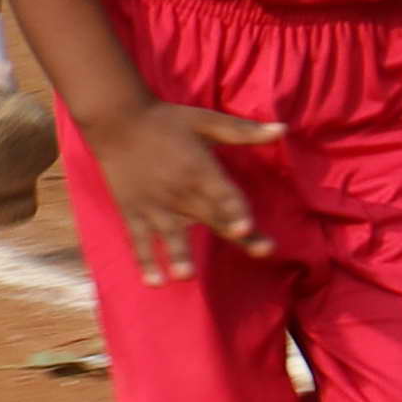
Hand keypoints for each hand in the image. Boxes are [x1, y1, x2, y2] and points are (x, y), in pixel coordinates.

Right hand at [89, 104, 284, 281]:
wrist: (116, 120)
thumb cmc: (166, 119)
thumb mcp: (206, 120)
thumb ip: (244, 131)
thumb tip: (284, 129)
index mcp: (198, 168)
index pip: (222, 193)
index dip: (234, 210)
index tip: (246, 227)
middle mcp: (178, 190)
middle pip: (211, 217)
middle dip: (235, 234)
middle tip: (262, 251)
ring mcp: (154, 204)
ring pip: (171, 234)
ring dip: (179, 255)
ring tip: (185, 276)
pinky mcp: (133, 211)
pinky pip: (139, 240)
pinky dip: (145, 261)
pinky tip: (155, 282)